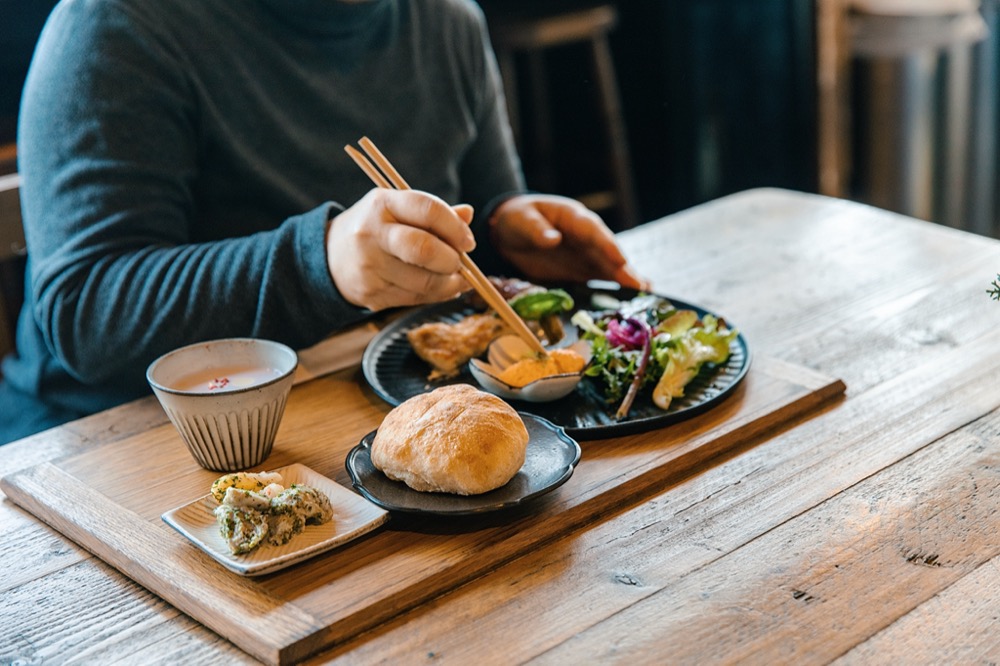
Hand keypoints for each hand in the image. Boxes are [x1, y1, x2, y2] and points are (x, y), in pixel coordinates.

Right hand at [326, 189, 475, 310]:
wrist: (328, 257)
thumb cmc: (374, 229)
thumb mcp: (396, 210)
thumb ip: (432, 212)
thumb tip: (468, 215)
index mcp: (382, 204)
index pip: (427, 209)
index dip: (455, 227)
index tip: (468, 241)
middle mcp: (372, 233)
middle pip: (423, 249)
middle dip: (452, 260)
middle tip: (461, 262)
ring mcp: (369, 266)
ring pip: (423, 281)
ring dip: (450, 283)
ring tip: (457, 278)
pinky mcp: (371, 293)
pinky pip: (415, 298)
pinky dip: (436, 295)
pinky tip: (442, 288)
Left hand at [489, 194, 648, 289]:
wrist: (511, 232)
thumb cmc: (517, 219)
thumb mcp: (521, 220)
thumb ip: (536, 230)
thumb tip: (552, 239)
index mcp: (573, 218)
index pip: (593, 231)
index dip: (607, 245)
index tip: (620, 260)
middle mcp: (586, 236)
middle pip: (607, 251)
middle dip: (623, 267)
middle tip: (640, 285)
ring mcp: (586, 253)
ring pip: (609, 266)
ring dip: (625, 279)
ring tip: (645, 292)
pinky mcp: (583, 269)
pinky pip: (601, 277)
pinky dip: (616, 286)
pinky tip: (634, 295)